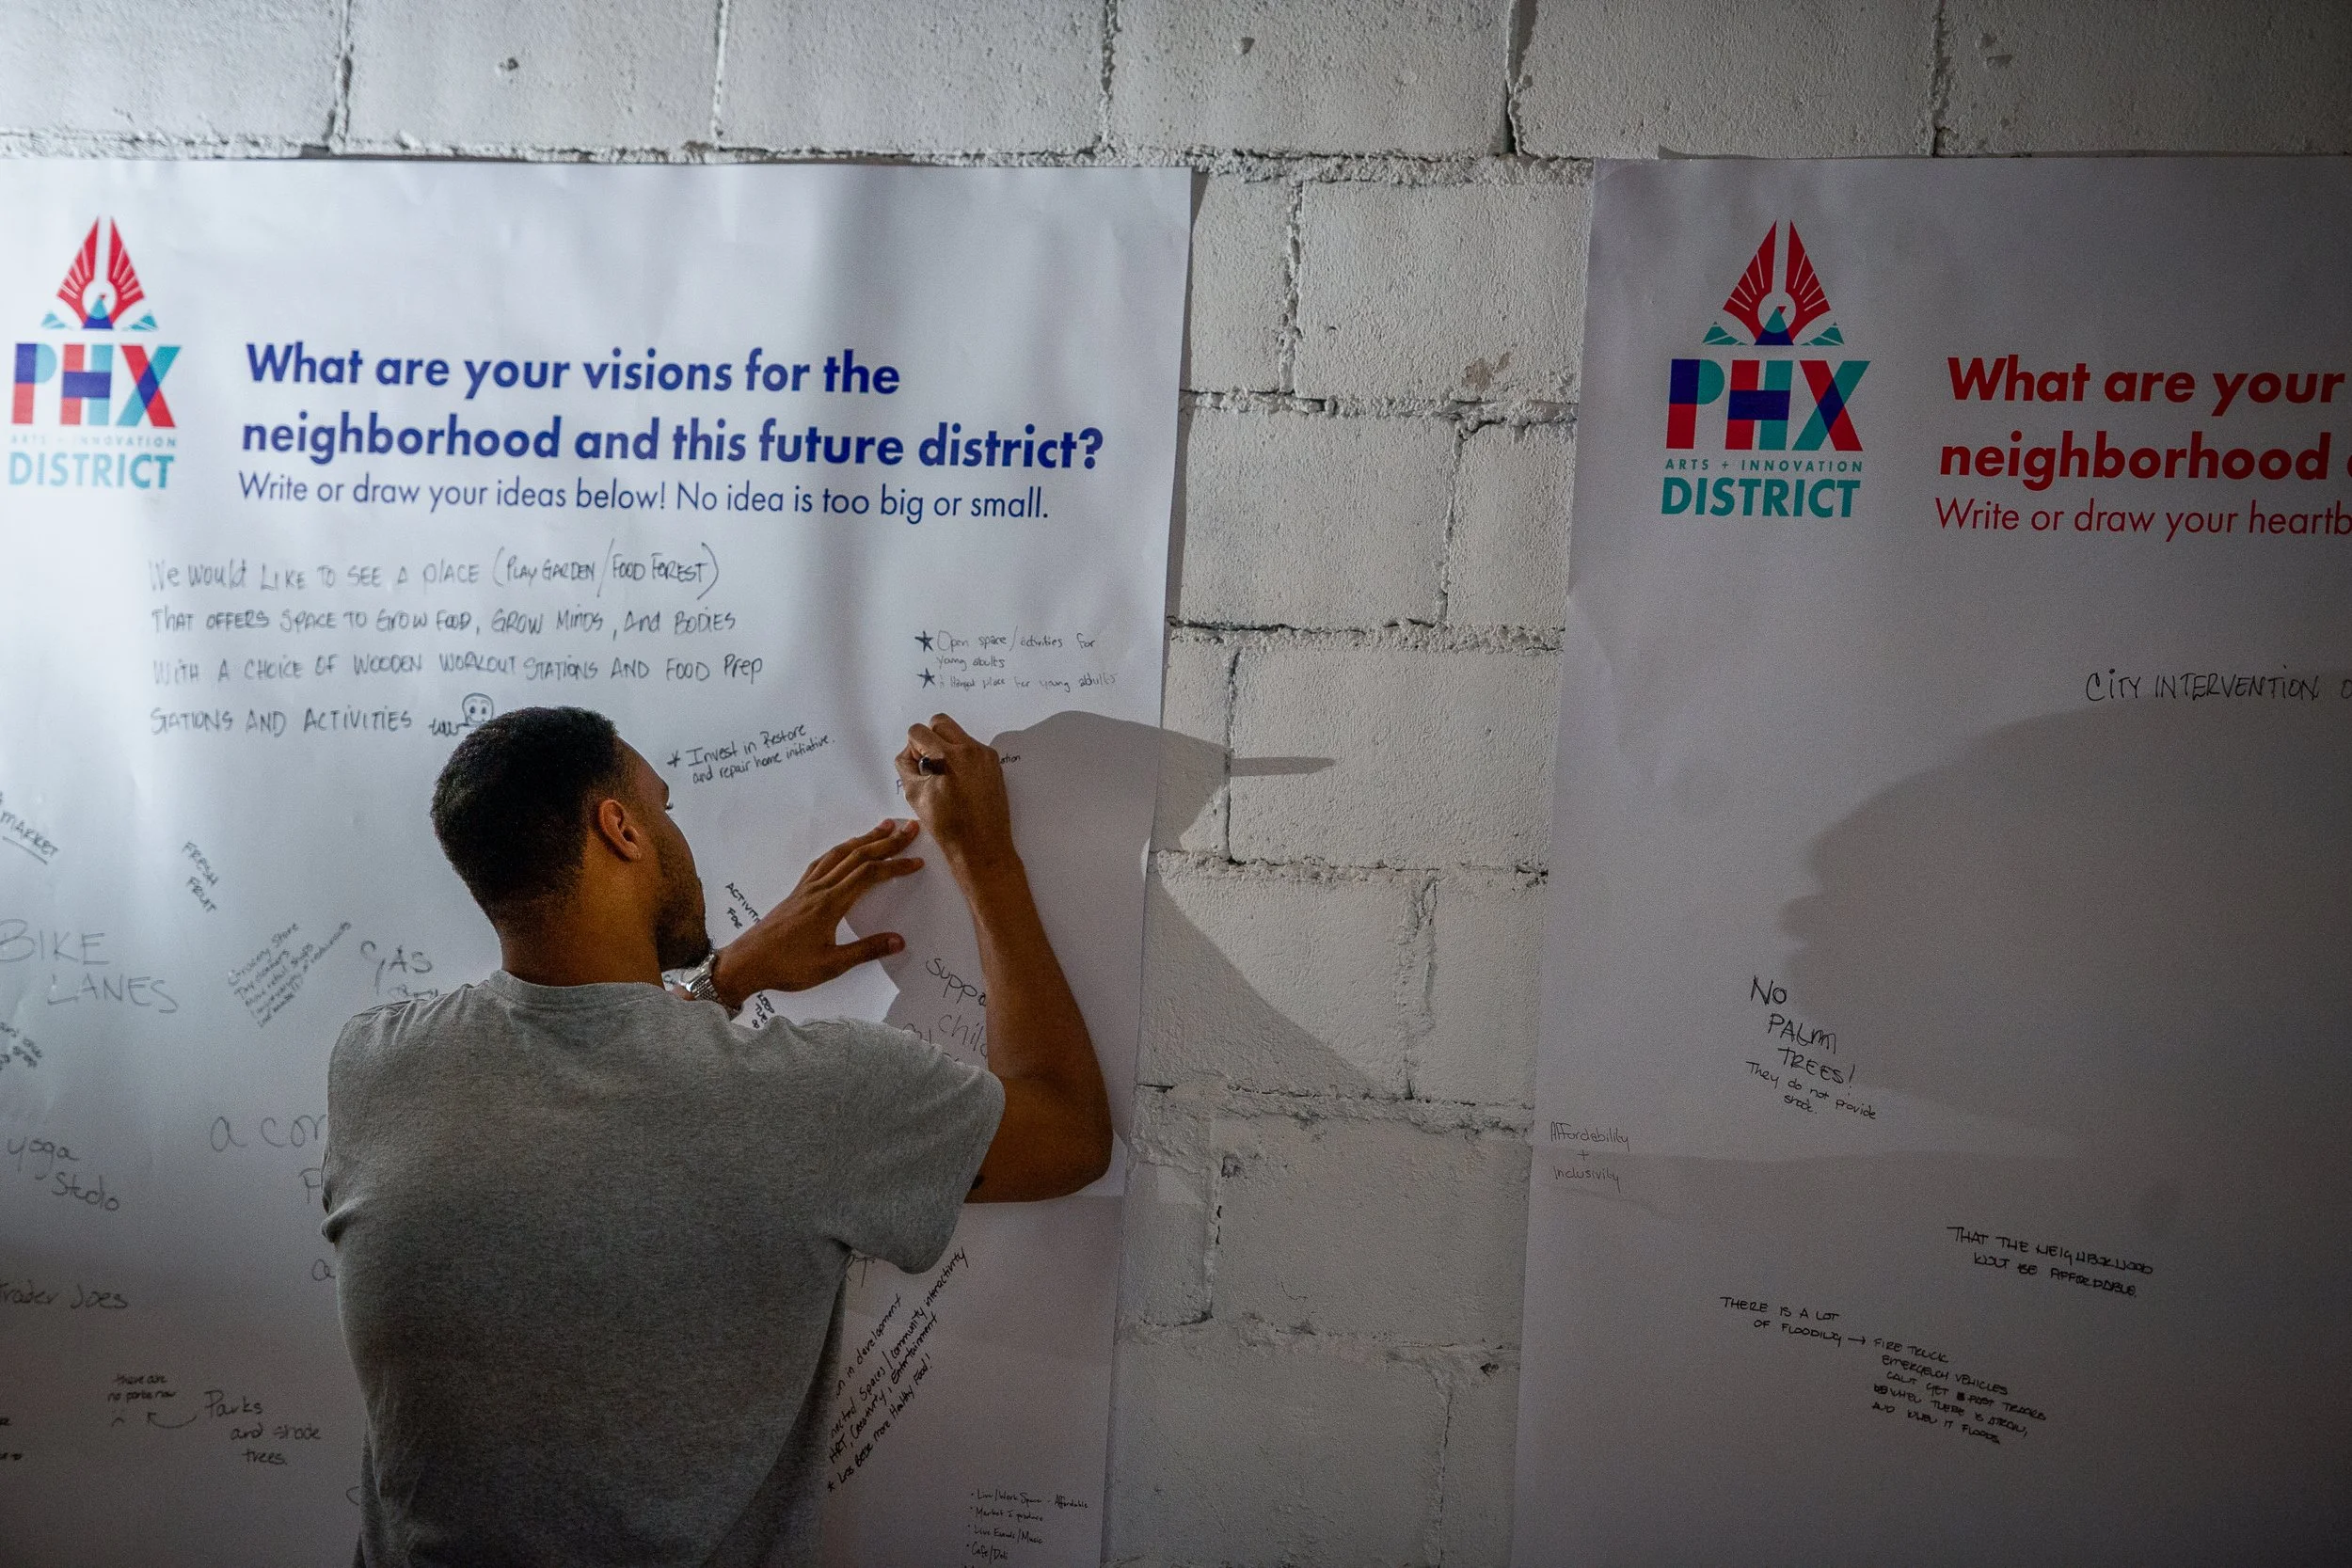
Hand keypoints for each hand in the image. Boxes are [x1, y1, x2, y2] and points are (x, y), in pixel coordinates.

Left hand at [710, 820, 922, 1002]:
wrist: (747, 962)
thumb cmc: (788, 966)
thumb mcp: (831, 965)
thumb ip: (866, 951)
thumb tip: (899, 941)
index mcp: (831, 903)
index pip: (870, 875)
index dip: (896, 866)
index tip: (916, 861)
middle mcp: (820, 888)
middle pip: (858, 856)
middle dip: (886, 841)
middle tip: (909, 828)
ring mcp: (807, 887)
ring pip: (840, 854)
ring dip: (863, 839)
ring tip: (882, 827)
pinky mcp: (797, 892)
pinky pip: (822, 862)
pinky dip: (839, 850)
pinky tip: (844, 849)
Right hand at [895, 713, 1017, 881]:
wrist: (981, 844)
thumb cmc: (949, 826)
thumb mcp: (914, 795)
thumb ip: (907, 765)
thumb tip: (911, 752)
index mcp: (948, 757)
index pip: (919, 731)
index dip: (913, 748)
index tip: (918, 765)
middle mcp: (970, 750)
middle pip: (940, 722)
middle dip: (930, 738)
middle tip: (929, 764)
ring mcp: (985, 755)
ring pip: (958, 734)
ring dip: (947, 747)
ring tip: (945, 776)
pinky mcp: (994, 764)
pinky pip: (972, 748)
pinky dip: (962, 758)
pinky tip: (959, 781)